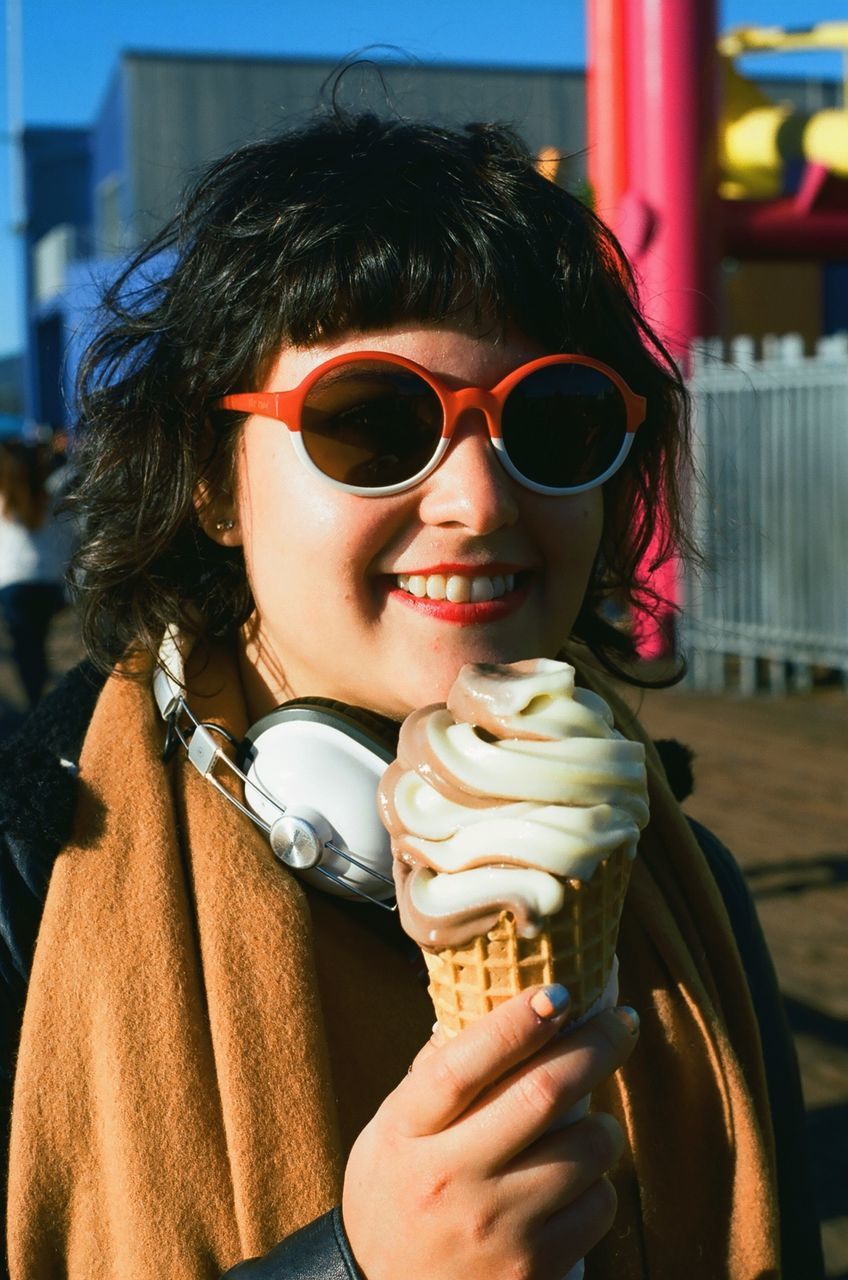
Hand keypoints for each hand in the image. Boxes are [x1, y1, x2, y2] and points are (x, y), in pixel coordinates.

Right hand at [342, 987, 638, 1279]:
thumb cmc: (396, 1195)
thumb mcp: (391, 1130)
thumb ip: (435, 1072)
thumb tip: (496, 1002)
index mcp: (406, 1132)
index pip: (464, 1063)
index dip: (517, 1022)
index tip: (558, 992)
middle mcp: (449, 1179)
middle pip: (541, 1094)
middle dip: (596, 1046)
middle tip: (621, 1022)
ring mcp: (495, 1229)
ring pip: (586, 1150)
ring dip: (602, 1123)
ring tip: (590, 1120)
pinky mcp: (534, 1271)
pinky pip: (599, 1206)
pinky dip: (599, 1183)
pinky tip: (576, 1183)